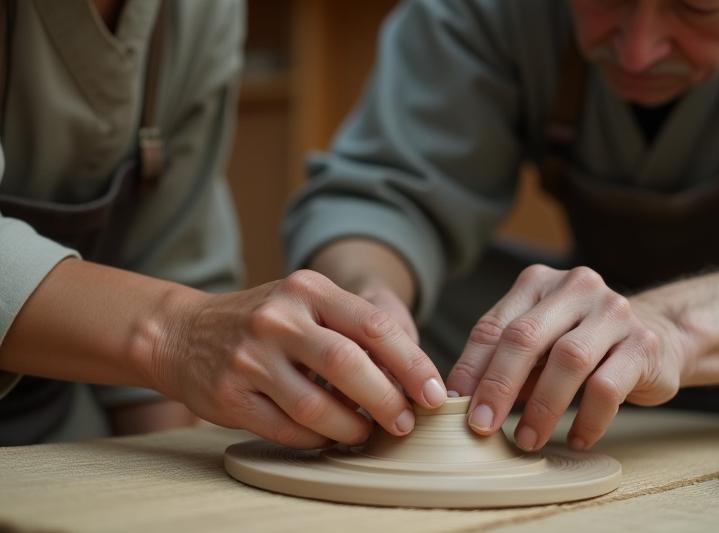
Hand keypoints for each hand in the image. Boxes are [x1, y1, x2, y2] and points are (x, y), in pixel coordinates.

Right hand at [147, 270, 446, 448]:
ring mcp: (250, 357)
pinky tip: (327, 437)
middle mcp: (278, 318)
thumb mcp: (306, 304)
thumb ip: (353, 330)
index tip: (435, 394)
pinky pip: (286, 429)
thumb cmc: (265, 322)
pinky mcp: (229, 394)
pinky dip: (315, 439)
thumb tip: (411, 377)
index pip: (374, 326)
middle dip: (388, 401)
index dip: (412, 365)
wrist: (185, 332)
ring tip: (365, 432)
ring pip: (316, 406)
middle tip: (407, 423)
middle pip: (348, 364)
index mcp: (308, 290)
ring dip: (351, 427)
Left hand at [446, 265, 693, 450]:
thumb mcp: (538, 345)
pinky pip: (608, 387)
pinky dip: (587, 419)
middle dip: (498, 386)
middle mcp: (576, 288)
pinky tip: (575, 438)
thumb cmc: (581, 344)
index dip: (471, 367)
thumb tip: (460, 400)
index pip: (494, 325)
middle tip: (481, 425)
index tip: (453, 403)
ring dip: (541, 407)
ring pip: (568, 360)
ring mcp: (613, 312)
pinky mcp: (643, 344)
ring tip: (526, 440)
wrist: (659, 335)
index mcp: (539, 283)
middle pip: (525, 337)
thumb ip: (503, 361)